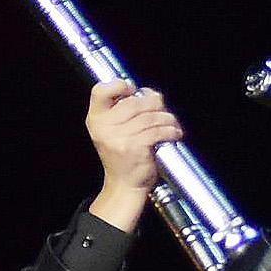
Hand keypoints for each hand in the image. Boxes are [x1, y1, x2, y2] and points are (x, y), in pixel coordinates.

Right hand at [86, 80, 180, 228]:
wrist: (124, 184)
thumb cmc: (123, 155)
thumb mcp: (115, 130)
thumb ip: (126, 110)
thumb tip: (152, 93)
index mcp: (96, 119)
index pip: (100, 91)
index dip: (119, 85)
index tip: (133, 90)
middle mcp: (104, 127)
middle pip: (135, 102)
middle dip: (154, 104)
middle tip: (163, 111)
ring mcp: (119, 137)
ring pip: (150, 116)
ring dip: (167, 118)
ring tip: (173, 124)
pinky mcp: (135, 147)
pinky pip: (158, 130)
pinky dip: (171, 130)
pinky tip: (175, 134)